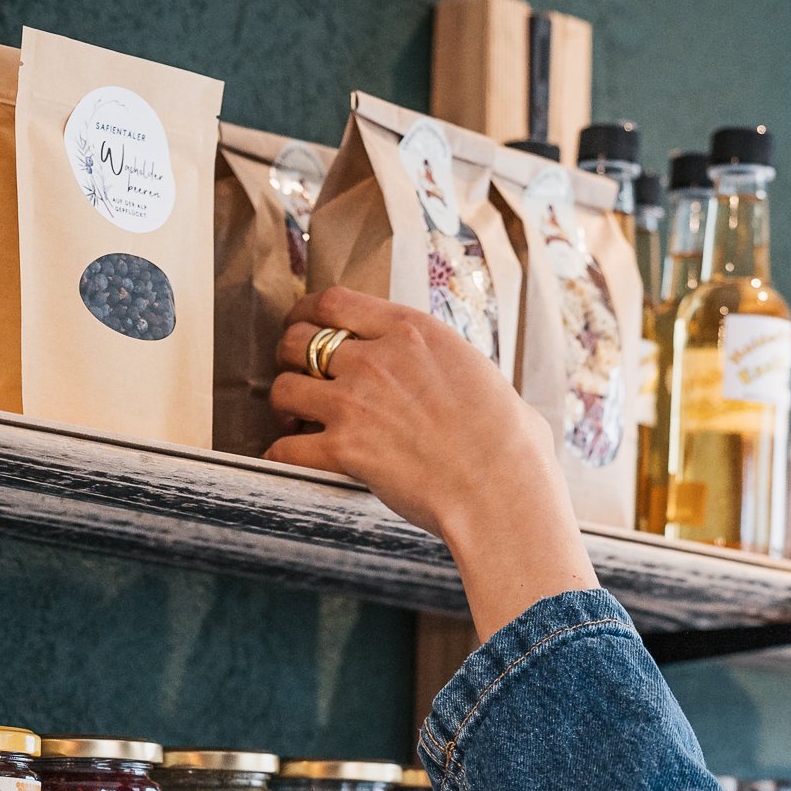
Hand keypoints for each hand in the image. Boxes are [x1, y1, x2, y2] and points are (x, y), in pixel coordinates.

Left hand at [269, 286, 598, 639]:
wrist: (502, 489)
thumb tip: (480, 387)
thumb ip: (460, 370)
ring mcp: (354, 403)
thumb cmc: (511, 443)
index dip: (308, 314)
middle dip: (289, 357)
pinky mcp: (344, 450)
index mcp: (412, 331)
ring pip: (283, 390)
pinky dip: (280, 455)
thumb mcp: (486, 378)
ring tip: (294, 420)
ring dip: (284, 406)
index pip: (334, 301)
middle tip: (296, 375)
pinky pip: (284, 448)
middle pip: (297, 340)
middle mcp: (375, 359)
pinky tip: (288, 459)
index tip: (303, 326)